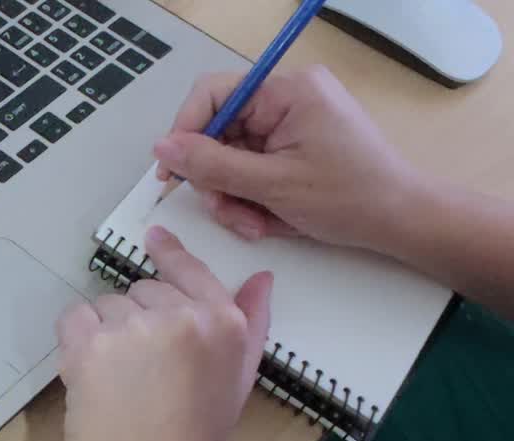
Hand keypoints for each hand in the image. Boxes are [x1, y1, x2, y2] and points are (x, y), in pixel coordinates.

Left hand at [56, 228, 272, 440]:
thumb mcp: (238, 382)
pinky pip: (75, 316)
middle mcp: (180, 316)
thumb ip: (250, 325)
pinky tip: (91, 372)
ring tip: (119, 377)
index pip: (191, 270)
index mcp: (222, 324)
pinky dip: (76, 338)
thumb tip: (261, 278)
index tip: (154, 240)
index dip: (170, 254)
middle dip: (140, 317)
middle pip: (145, 289)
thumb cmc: (190, 436)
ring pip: (109, 304)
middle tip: (144, 367)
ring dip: (107, 331)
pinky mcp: (88, 341)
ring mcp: (132, 326)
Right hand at [153, 65, 422, 250]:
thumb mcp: (272, 185)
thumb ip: (212, 165)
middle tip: (226, 213)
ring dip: (233, 196)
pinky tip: (266, 219)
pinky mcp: (293, 146)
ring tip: (254, 225)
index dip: (185, 132)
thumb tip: (162, 148)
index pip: (212, 94)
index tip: (173, 174)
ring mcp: (290, 123)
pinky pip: (252, 168)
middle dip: (217, 179)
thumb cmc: (351, 198)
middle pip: (219, 132)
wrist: (402, 221)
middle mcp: (287, 98)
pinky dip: (251, 197)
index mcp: (287, 91)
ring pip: (231, 156)